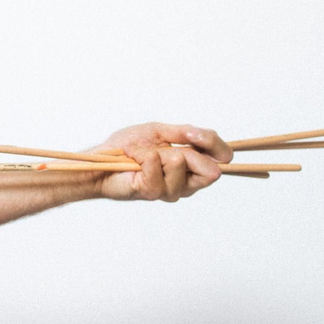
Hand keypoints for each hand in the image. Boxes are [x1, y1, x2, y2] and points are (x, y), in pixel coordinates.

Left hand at [86, 122, 232, 201]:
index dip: (217, 146)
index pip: (221, 159)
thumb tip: (204, 136)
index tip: (195, 135)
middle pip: (209, 169)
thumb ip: (186, 133)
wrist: (102, 161)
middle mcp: (186, 183)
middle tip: (163, 147)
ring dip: (157, 151)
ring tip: (141, 155)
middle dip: (187, 151)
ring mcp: (170, 190)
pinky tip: (133, 159)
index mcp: (192, 167)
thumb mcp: (160, 132)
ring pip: (180, 163)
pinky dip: (141, 155)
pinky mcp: (153, 191)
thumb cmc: (129, 148)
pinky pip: (155, 164)